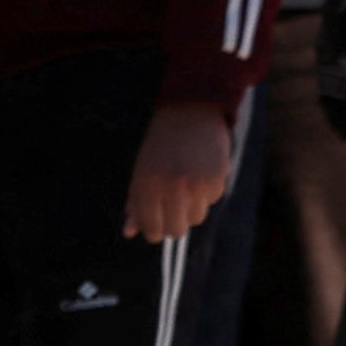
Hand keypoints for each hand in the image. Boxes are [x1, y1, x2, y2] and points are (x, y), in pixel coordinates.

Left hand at [123, 99, 235, 243]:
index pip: (152, 229)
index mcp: (147, 187)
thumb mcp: (141, 171)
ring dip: (192, 207)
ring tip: (188, 184)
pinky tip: (201, 172)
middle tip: (174, 207)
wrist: (189, 113)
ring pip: (196, 218)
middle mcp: (170, 189)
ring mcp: (195, 185)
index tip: (157, 227)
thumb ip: (135, 203)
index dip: (155, 232)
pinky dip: (207, 192)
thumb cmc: (161, 144)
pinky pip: (212, 201)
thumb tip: (129, 232)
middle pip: (177, 231)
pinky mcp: (215, 180)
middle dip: (175, 223)